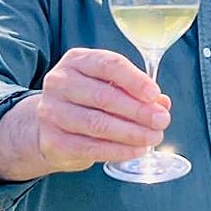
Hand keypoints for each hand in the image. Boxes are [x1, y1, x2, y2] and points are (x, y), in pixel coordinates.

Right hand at [37, 47, 171, 171]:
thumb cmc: (86, 100)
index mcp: (77, 60)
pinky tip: (137, 150)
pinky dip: (118, 150)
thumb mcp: (109, 85)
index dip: (135, 80)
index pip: (108, 65)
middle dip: (138, 111)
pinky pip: (90, 148)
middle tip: (161, 120)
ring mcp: (52, 111)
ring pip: (97, 124)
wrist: (48, 126)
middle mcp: (60, 82)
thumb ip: (135, 91)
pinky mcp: (52, 140)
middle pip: (103, 96)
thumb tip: (162, 103)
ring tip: (153, 137)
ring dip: (131, 133)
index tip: (155, 94)